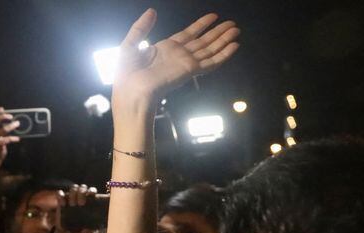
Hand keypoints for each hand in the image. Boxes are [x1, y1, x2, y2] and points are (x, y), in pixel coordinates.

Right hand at [54, 184, 103, 232]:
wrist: (65, 231)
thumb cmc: (79, 228)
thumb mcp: (85, 231)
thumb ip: (87, 232)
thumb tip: (88, 231)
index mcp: (88, 201)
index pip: (92, 191)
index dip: (91, 191)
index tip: (91, 196)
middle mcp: (80, 197)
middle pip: (82, 187)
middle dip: (82, 193)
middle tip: (81, 204)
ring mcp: (70, 198)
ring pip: (73, 188)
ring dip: (73, 194)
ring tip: (72, 205)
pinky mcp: (61, 201)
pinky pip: (60, 194)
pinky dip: (61, 196)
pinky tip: (63, 204)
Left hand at [114, 9, 239, 104]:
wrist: (131, 91)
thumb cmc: (126, 73)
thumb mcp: (130, 45)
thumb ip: (141, 28)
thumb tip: (152, 11)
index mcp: (165, 49)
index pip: (188, 34)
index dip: (201, 25)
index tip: (213, 16)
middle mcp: (178, 55)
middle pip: (203, 41)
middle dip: (218, 32)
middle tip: (232, 23)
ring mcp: (185, 63)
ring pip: (210, 49)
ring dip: (224, 40)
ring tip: (236, 30)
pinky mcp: (190, 71)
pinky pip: (211, 62)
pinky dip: (223, 54)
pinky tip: (235, 46)